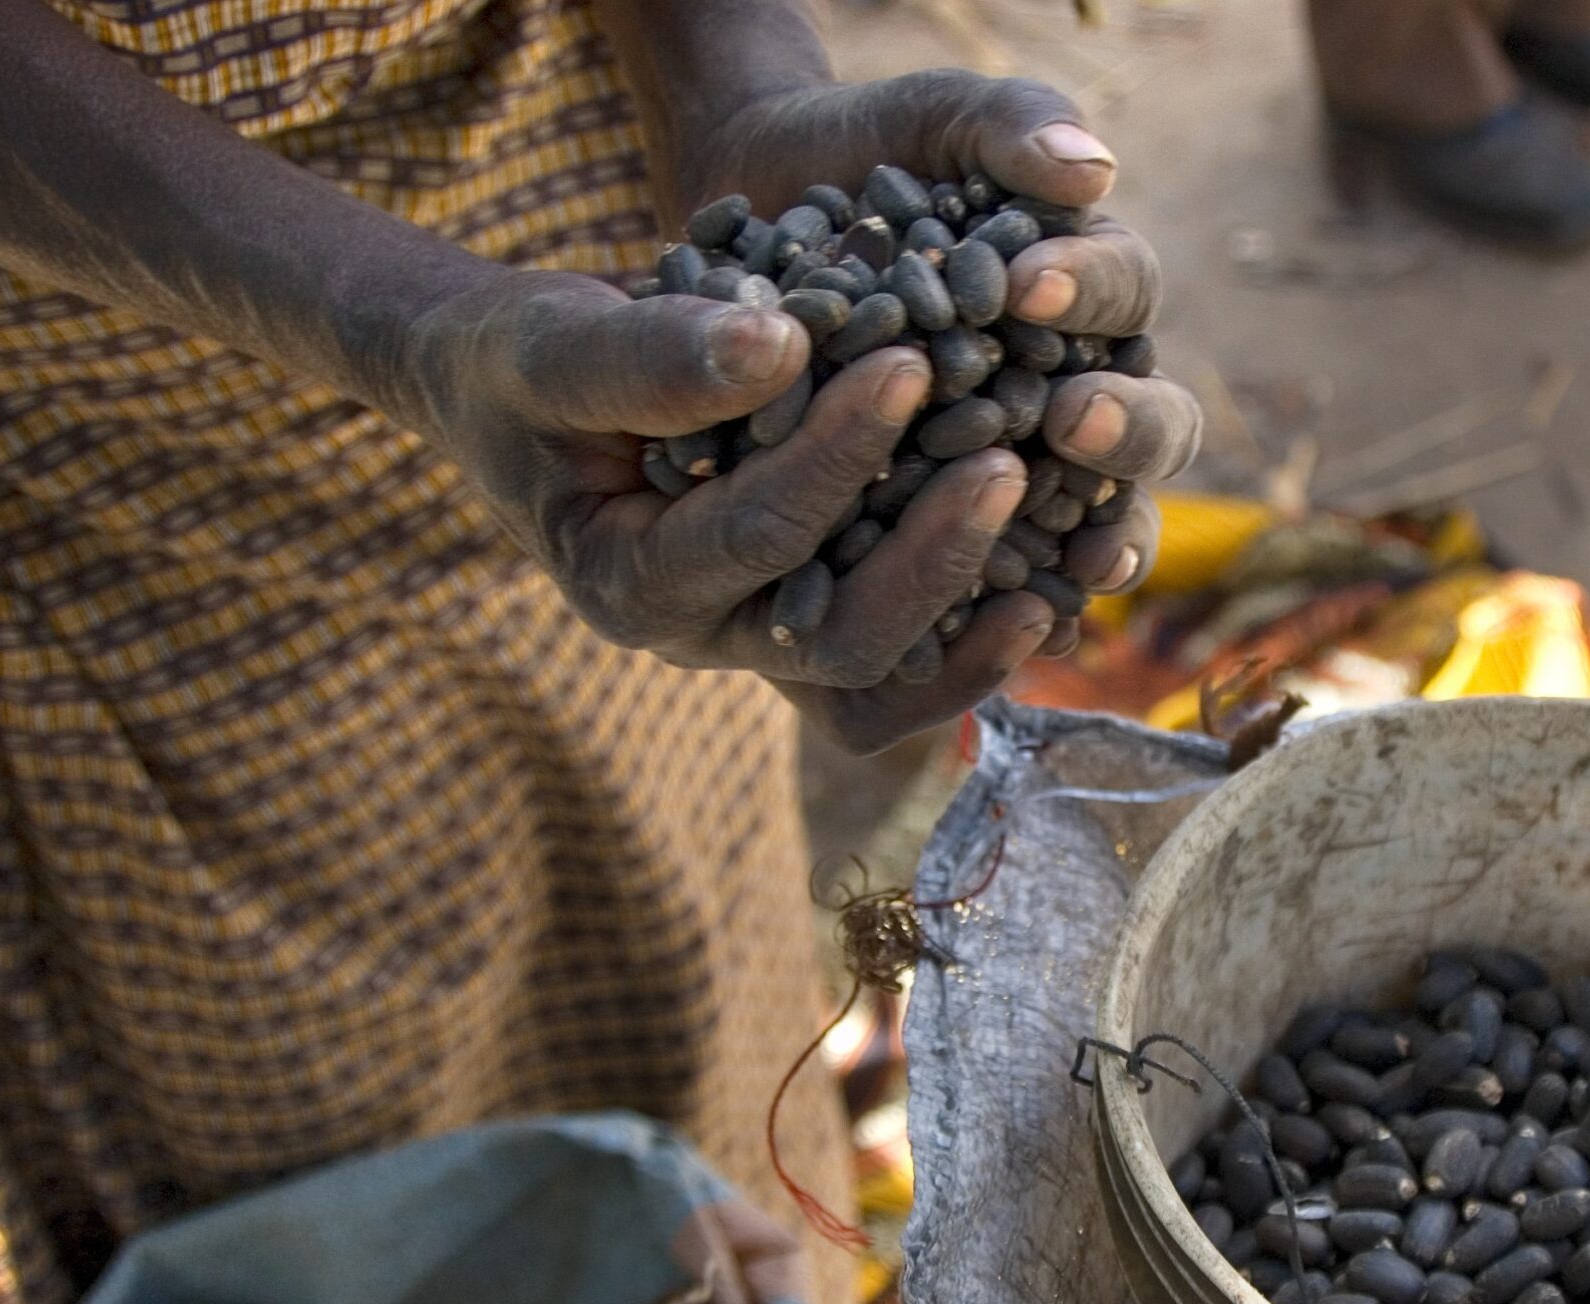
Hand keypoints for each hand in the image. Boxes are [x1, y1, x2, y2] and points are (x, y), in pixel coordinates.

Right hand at [406, 268, 1055, 753]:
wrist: (525, 394)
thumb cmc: (523, 363)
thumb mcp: (553, 342)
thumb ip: (647, 354)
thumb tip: (775, 346)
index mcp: (631, 586)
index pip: (755, 536)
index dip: (834, 459)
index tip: (906, 365)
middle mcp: (706, 637)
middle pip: (838, 643)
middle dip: (930, 560)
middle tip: (1007, 465)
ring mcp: (766, 639)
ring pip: (885, 677)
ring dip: (974, 621)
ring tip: (1066, 561)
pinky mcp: (817, 614)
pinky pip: (910, 663)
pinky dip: (980, 631)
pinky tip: (1058, 575)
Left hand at [684, 69, 1201, 626]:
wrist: (749, 221)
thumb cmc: (854, 157)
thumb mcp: (927, 120)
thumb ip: (1010, 126)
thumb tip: (1094, 168)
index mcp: (1088, 294)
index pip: (1125, 292)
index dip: (1092, 291)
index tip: (1030, 286)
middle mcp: (1079, 386)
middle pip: (1148, 425)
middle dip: (1126, 431)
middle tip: (1074, 423)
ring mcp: (1031, 468)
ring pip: (1100, 517)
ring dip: (1106, 536)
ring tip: (1090, 559)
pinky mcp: (959, 533)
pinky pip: (1015, 585)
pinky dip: (1022, 609)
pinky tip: (1021, 627)